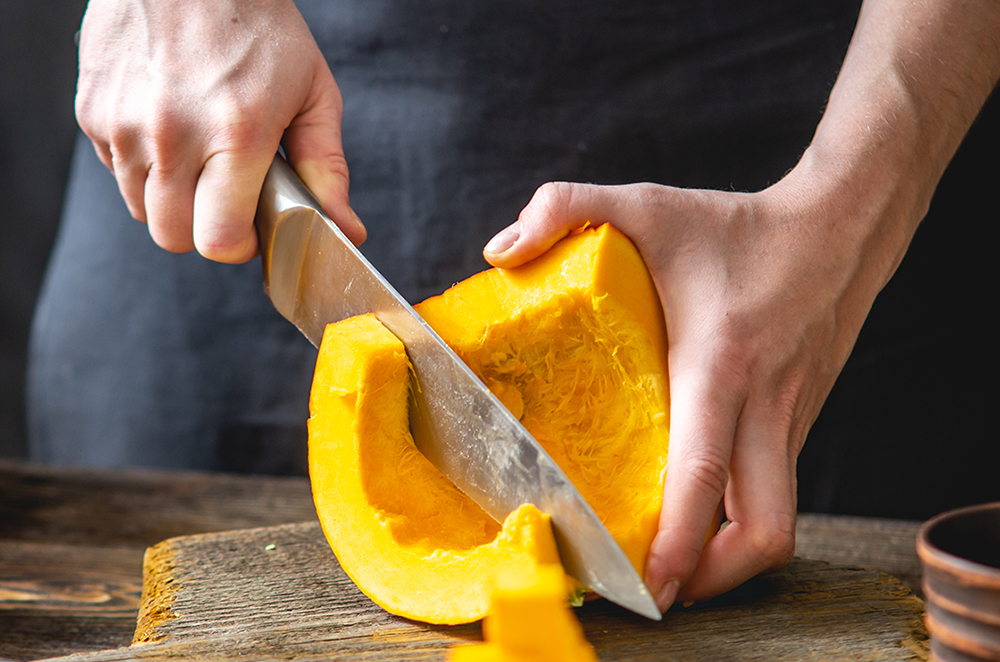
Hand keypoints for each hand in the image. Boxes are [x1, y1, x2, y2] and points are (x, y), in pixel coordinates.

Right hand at [75, 0, 364, 262]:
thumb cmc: (257, 24)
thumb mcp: (313, 93)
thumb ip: (326, 168)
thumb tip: (345, 229)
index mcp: (236, 132)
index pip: (218, 240)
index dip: (238, 246)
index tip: (252, 230)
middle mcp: (172, 133)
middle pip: (174, 237)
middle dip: (204, 229)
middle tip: (228, 197)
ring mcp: (124, 123)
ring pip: (142, 210)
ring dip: (173, 200)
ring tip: (200, 157)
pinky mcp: (92, 111)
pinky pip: (117, 171)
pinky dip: (143, 167)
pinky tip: (170, 129)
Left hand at [484, 0, 999, 611]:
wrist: (841, 228)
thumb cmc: (738, 224)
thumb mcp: (646, 203)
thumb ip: (565, 208)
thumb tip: (499, 252)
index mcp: (719, 365)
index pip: (704, 474)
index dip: (680, 544)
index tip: (649, 587)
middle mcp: (764, 405)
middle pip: (764, 529)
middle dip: (714, 578)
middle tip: (660, 591)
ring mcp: (791, 419)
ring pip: (776, 517)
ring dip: (729, 555)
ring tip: (675, 564)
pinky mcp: (801, 419)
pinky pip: (774, 488)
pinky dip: (739, 514)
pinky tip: (701, 507)